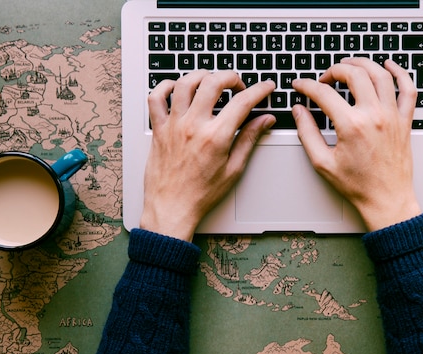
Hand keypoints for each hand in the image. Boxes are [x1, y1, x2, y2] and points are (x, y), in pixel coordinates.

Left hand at [141, 70, 275, 240]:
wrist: (171, 208)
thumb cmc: (201, 194)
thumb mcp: (234, 169)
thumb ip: (249, 139)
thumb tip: (264, 121)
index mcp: (215, 137)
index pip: (242, 103)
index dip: (259, 90)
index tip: (266, 87)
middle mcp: (193, 126)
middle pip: (213, 83)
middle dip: (231, 77)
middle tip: (238, 85)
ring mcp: (173, 125)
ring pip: (184, 83)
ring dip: (201, 76)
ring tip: (211, 82)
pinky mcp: (158, 129)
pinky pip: (156, 98)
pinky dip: (166, 87)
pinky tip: (177, 89)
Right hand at [292, 58, 421, 230]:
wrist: (386, 200)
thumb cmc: (357, 185)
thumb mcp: (323, 162)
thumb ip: (307, 133)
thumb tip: (299, 111)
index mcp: (351, 126)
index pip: (323, 93)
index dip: (306, 86)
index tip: (300, 85)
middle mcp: (374, 116)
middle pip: (353, 74)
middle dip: (334, 70)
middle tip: (324, 78)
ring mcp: (392, 116)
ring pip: (380, 74)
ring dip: (363, 63)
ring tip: (350, 64)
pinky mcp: (405, 121)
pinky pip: (408, 89)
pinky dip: (400, 72)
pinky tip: (389, 65)